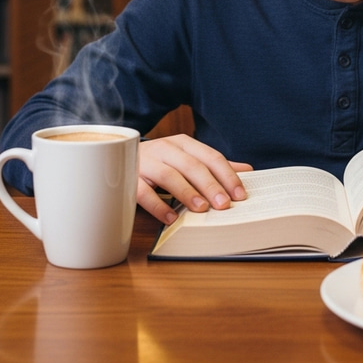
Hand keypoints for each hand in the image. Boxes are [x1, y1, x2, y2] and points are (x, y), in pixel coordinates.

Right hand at [137, 134, 252, 224]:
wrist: (114, 156)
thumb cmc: (160, 163)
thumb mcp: (186, 160)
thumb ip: (214, 166)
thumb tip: (248, 171)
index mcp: (183, 143)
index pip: (211, 157)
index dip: (227, 175)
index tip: (240, 195)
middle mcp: (165, 148)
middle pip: (192, 166)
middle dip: (210, 186)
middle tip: (224, 204)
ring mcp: (146, 162)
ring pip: (169, 176)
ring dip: (187, 193)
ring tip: (201, 209)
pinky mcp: (128, 178)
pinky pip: (142, 191)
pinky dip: (157, 205)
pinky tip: (170, 218)